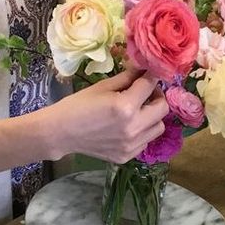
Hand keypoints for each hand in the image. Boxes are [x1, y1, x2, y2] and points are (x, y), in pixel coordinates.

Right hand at [48, 71, 168, 163]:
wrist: (62, 133)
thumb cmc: (79, 105)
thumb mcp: (103, 86)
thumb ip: (128, 77)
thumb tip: (144, 67)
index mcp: (126, 106)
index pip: (151, 85)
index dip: (151, 75)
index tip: (149, 73)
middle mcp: (133, 128)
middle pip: (162, 109)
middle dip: (156, 97)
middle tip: (145, 93)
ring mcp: (131, 145)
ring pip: (158, 128)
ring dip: (152, 117)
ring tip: (138, 111)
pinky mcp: (127, 156)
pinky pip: (146, 141)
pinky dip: (142, 132)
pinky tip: (128, 127)